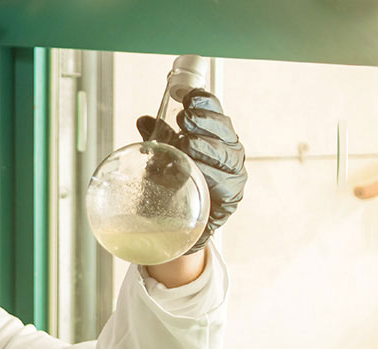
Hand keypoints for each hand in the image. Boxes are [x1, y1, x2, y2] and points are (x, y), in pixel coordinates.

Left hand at [137, 89, 245, 254]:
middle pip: (224, 129)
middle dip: (203, 122)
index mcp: (217, 136)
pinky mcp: (232, 197)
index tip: (188, 97)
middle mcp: (230, 151)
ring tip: (187, 143)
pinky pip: (223, 182)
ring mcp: (233, 174)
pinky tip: (196, 169)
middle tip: (185, 119)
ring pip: (225, 154)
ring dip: (205, 146)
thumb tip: (143, 120)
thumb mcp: (165, 155)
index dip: (205, 102)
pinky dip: (209, 174)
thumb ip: (159, 137)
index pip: (216, 112)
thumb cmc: (175, 183)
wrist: (180, 222)